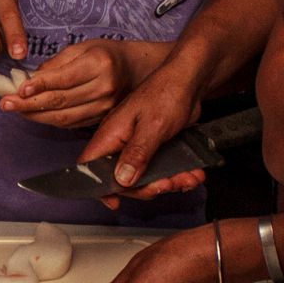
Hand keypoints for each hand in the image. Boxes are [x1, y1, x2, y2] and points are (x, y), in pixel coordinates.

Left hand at [1, 40, 137, 129]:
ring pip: (63, 117)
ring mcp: (104, 107)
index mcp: (99, 64)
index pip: (64, 79)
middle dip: (29, 104)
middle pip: (61, 102)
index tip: (18, 90)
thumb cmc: (105, 54)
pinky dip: (49, 120)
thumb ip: (56, 64)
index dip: (39, 86)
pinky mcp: (101, 119)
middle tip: (6, 103)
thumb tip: (30, 79)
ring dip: (35, 115)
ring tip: (15, 110)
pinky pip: (70, 124)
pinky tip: (34, 114)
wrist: (136, 69)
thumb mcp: (82, 47)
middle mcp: (104, 88)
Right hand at [77, 52, 208, 198]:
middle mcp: (120, 142)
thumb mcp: (153, 126)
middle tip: (168, 184)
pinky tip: (192, 173)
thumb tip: (122, 179)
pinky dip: (177, 174)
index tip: (115, 202)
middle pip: (123, 179)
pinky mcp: (155, 147)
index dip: (99, 187)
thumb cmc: (168, 92)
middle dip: (148, 187)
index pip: (91, 166)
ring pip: (146, 177)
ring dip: (168, 182)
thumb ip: (137, 154)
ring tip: (189, 178)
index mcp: (111, 134)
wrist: (191, 80)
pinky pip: (161, 169)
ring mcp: (138, 145)